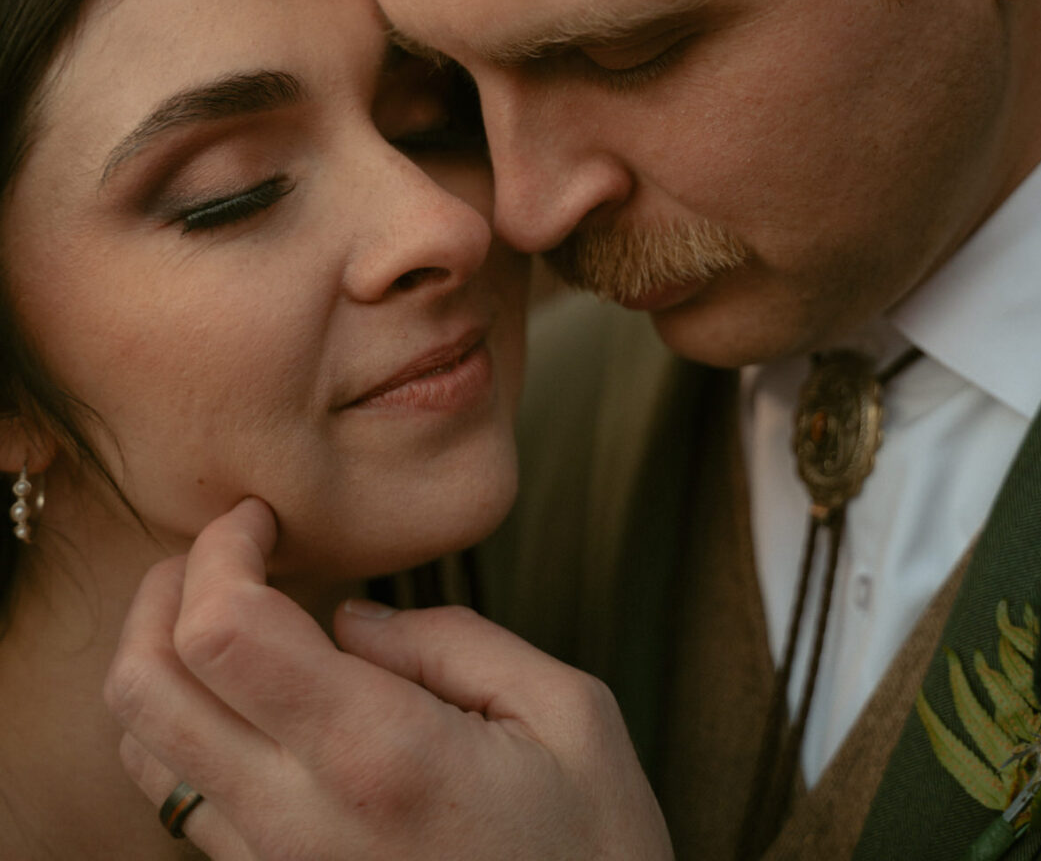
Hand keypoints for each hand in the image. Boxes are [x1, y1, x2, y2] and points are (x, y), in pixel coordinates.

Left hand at [105, 498, 673, 859]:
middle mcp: (299, 821)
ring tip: (228, 609)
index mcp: (379, 753)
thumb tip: (351, 620)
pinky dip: (182, 724)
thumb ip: (452, 643)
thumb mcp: (568, 715)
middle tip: (225, 548)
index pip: (222, 632)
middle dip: (161, 590)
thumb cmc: (594, 853)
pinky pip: (180, 802)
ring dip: (159, 658)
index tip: (262, 517)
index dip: (219, 549)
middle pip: (145, 688)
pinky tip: (247, 691)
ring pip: (143, 749)